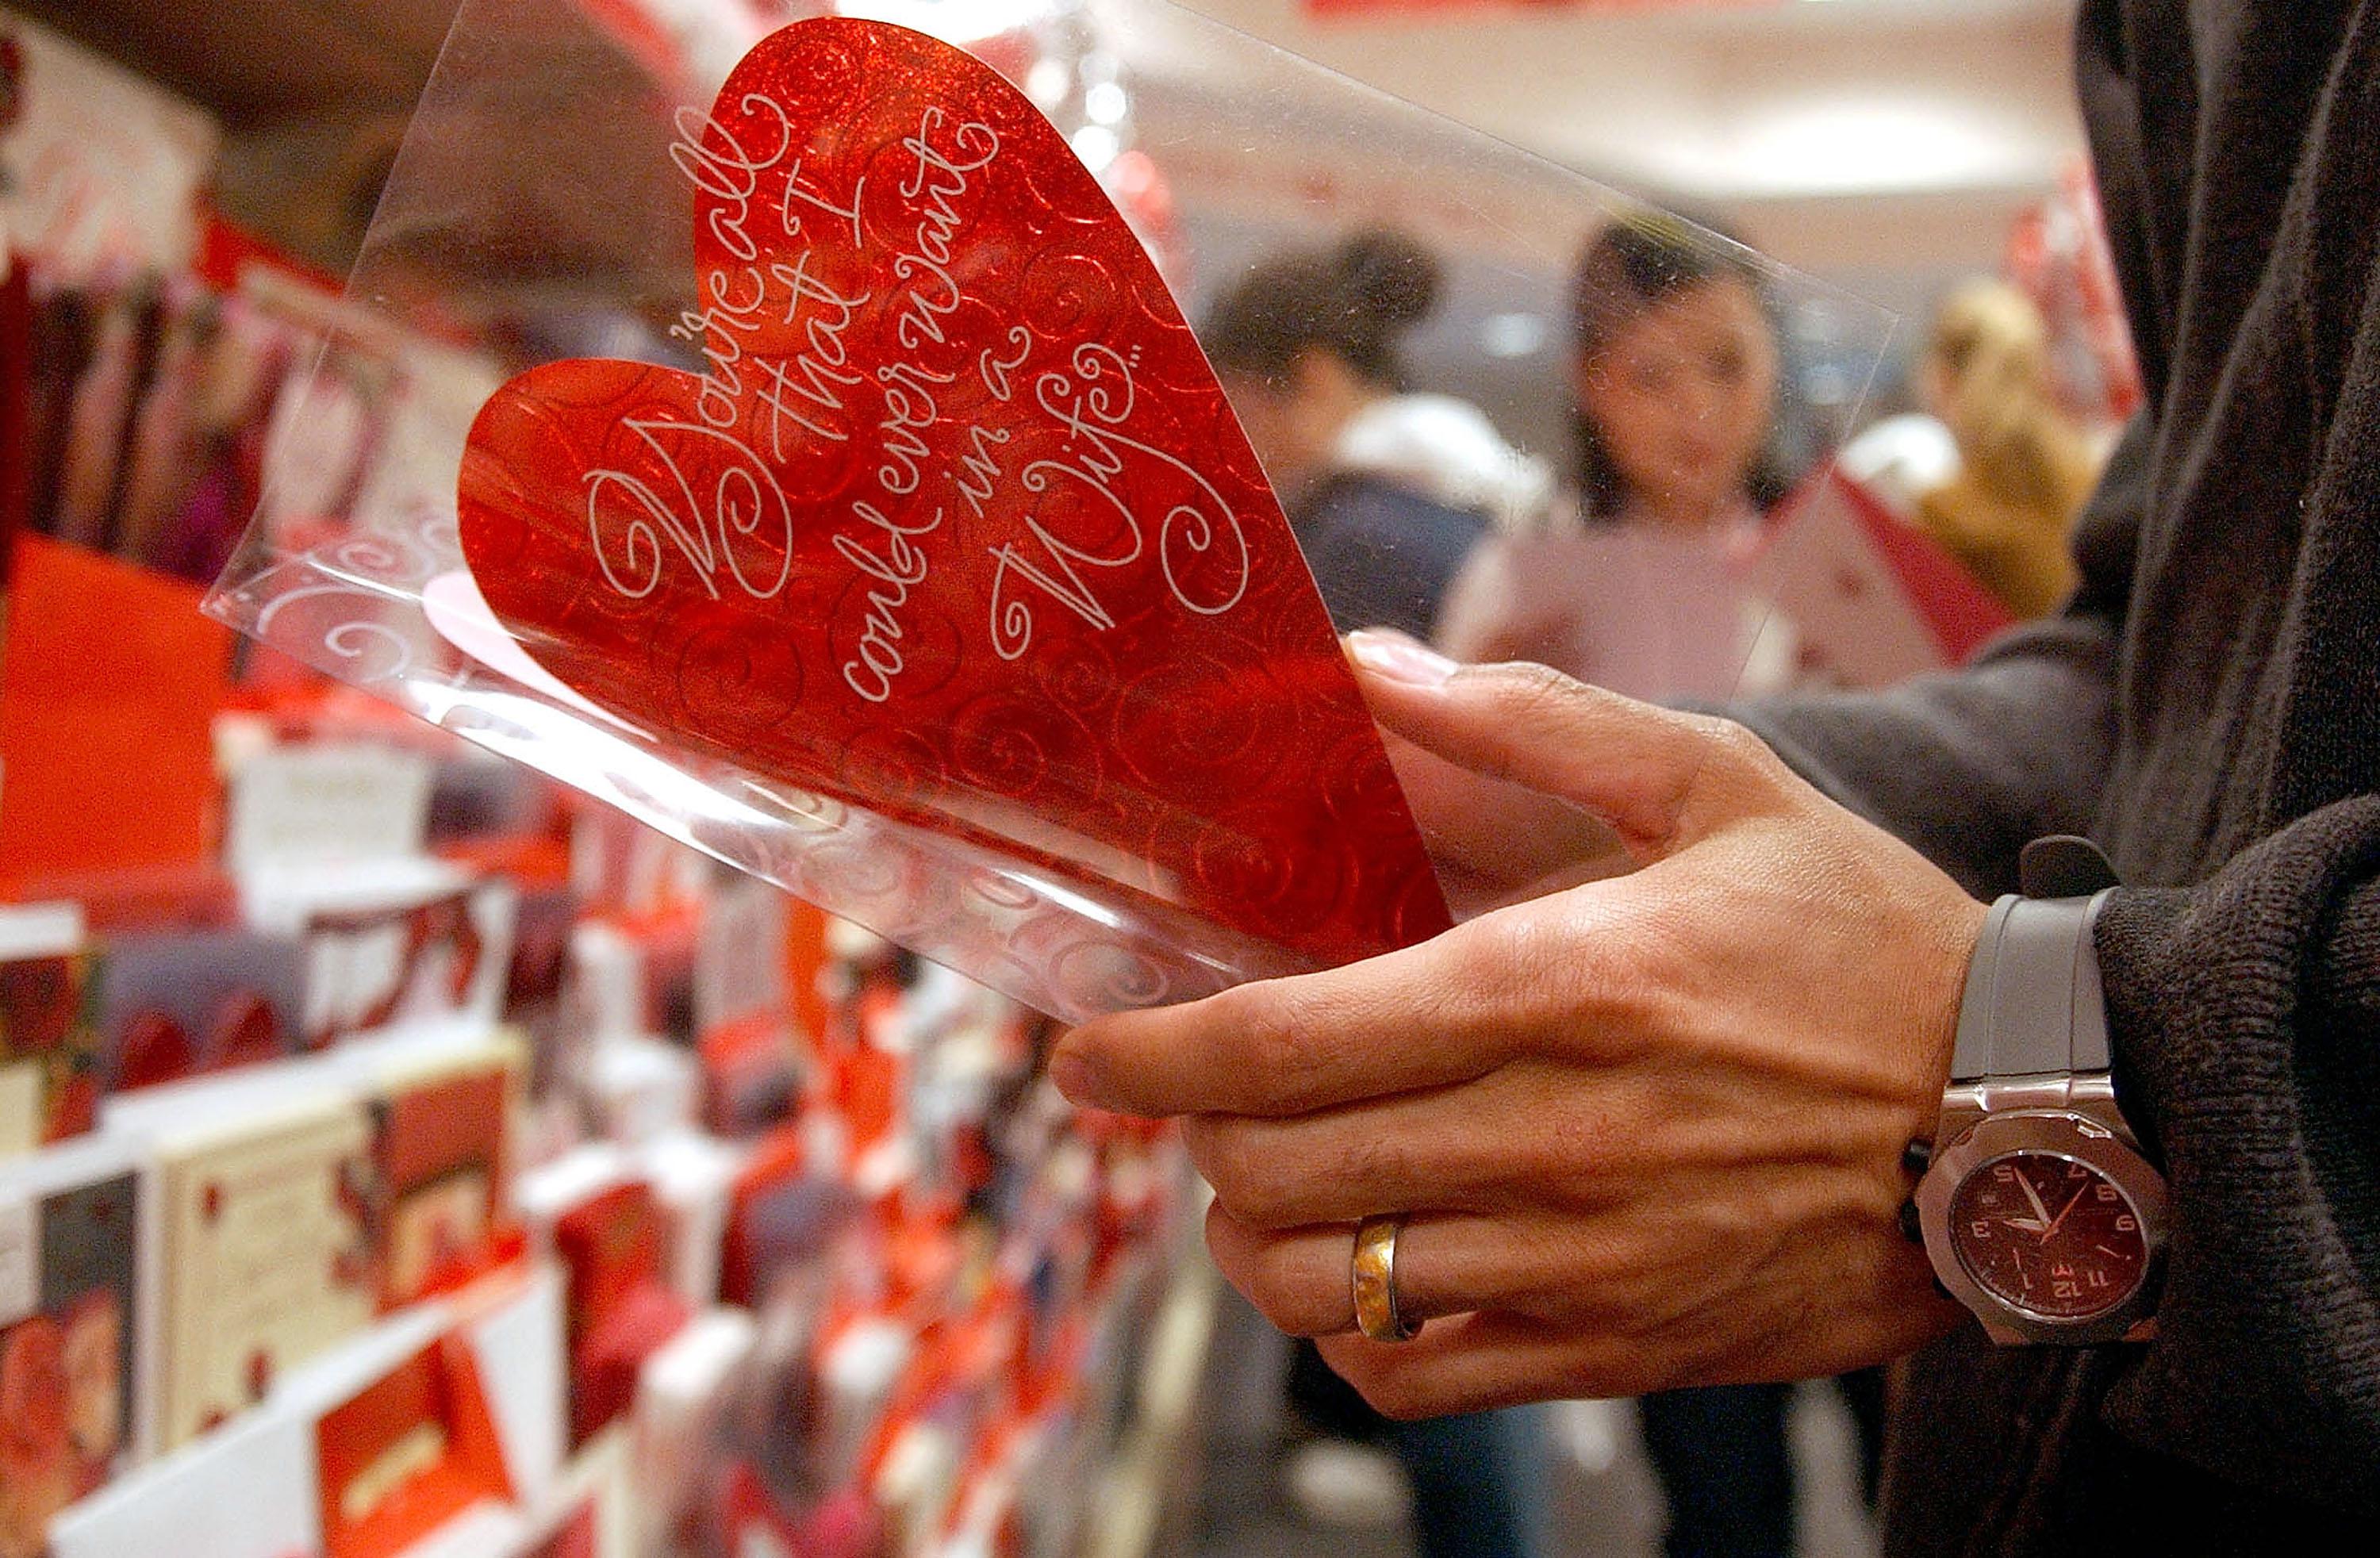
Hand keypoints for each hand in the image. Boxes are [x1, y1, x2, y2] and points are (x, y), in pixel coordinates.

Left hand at [1052, 641, 1984, 1417]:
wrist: (2028, 1118)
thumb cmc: (1861, 942)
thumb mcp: (1716, 785)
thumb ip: (1526, 727)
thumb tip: (1360, 669)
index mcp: (1556, 986)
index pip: (1280, 1044)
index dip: (1148, 1055)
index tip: (1086, 1049)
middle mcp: (1550, 1138)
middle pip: (1275, 1171)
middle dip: (1195, 1137)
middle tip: (1197, 1097)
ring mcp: (1583, 1262)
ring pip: (1326, 1289)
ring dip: (1254, 1238)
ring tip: (1265, 1184)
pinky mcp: (1621, 1349)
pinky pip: (1420, 1379)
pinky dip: (1351, 1340)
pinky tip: (1365, 1275)